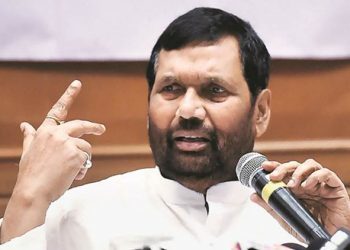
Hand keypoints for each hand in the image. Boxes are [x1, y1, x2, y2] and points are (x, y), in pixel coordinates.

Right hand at [1, 80, 104, 242]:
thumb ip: (30, 137)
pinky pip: (87, 160)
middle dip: (93, 127)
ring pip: (86, 147)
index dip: (69, 95)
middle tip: (101, 129)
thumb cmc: (30, 174)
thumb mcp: (28, 152)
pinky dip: (83, 169)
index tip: (77, 84)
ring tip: (71, 171)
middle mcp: (57, 134)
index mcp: (45, 131)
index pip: (58, 110)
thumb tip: (24, 125)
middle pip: (81, 125)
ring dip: (83, 159)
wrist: (32, 192)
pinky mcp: (76, 154)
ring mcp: (67, 143)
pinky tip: (73, 176)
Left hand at [251, 159, 349, 240]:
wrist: (328, 237)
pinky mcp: (335, 187)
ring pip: (310, 165)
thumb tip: (253, 195)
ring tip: (292, 185)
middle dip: (283, 168)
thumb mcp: (285, 216)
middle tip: (274, 177)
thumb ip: (271, 205)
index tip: (264, 166)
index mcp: (296, 186)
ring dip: (298, 171)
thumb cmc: (308, 226)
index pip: (284, 171)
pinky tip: (308, 186)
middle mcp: (307, 182)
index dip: (274, 166)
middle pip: (295, 165)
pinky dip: (316, 177)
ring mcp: (320, 183)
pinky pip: (326, 173)